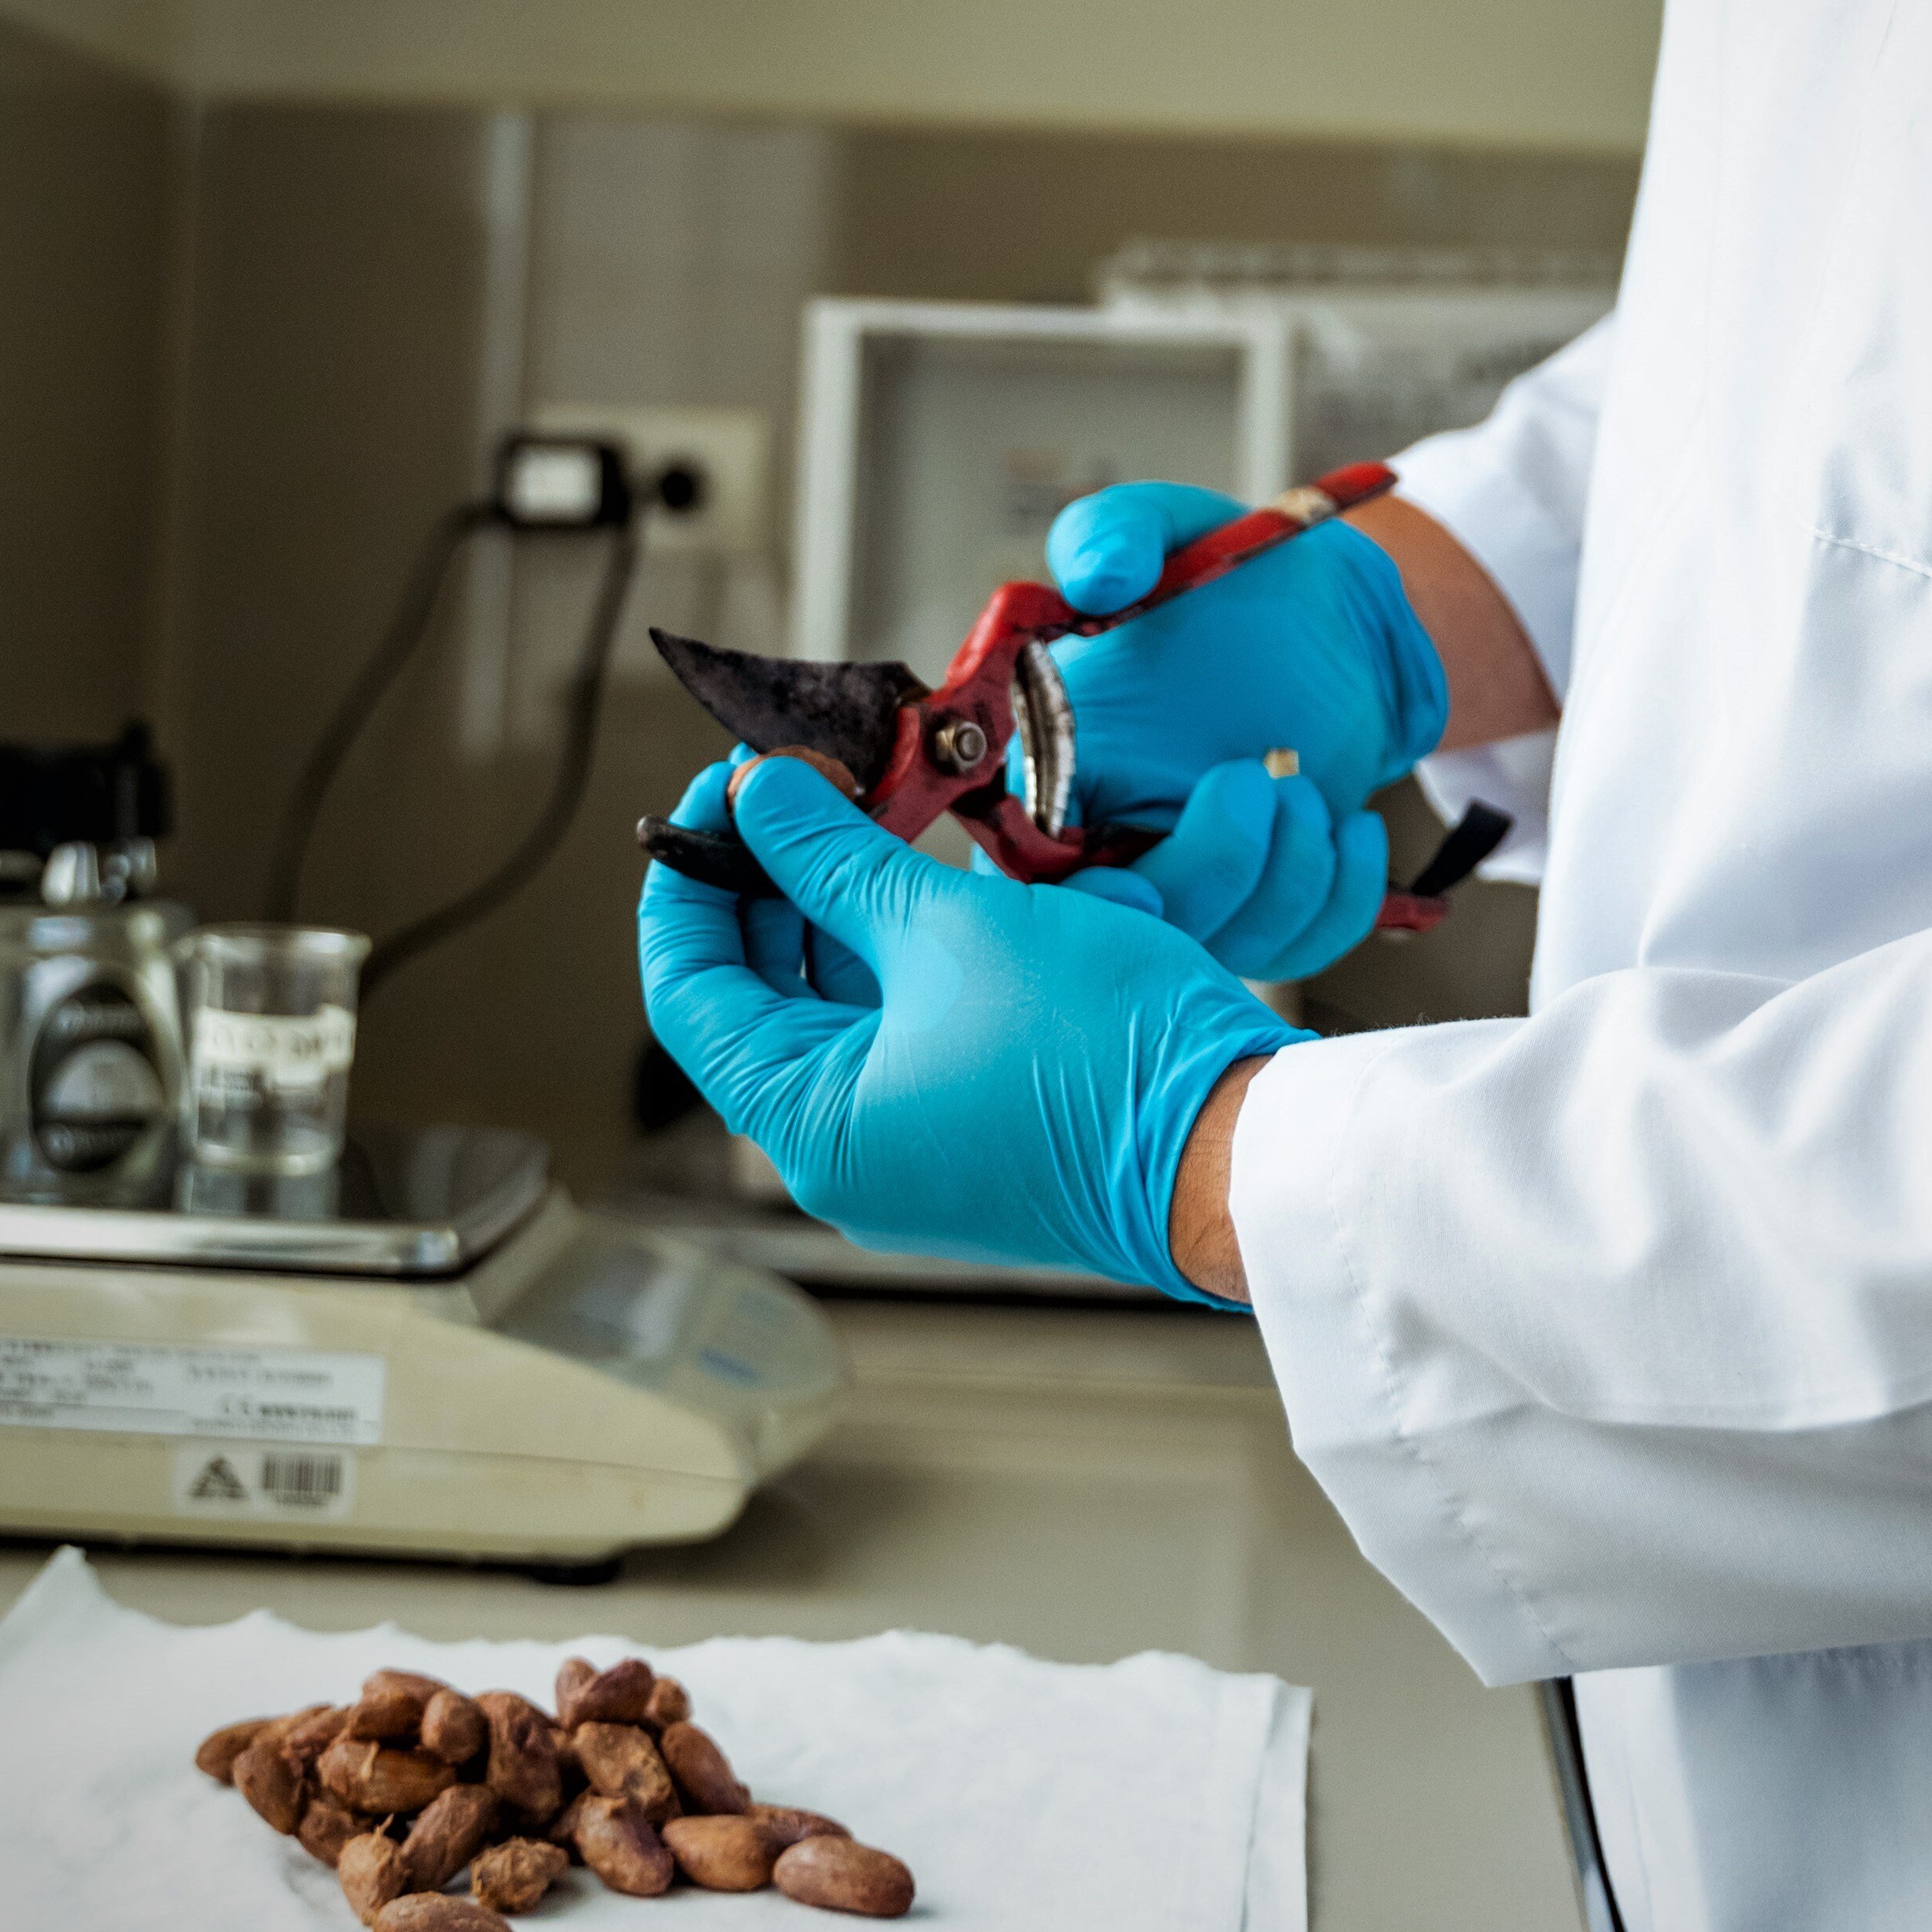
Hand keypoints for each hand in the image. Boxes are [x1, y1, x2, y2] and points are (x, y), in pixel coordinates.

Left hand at [639, 754, 1302, 1301]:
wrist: (1244, 1145)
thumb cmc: (1105, 1053)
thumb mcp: (951, 927)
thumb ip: (835, 857)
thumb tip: (757, 797)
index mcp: (810, 1126)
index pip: (688, 990)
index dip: (691, 875)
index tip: (724, 788)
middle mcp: (848, 1152)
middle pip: (764, 991)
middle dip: (781, 876)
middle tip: (806, 779)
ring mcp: (916, 1145)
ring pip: (848, 1000)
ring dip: (859, 903)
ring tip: (882, 806)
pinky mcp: (981, 1124)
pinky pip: (919, 1021)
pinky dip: (923, 946)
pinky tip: (954, 876)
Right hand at [1033, 482, 1449, 974]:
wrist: (1335, 614)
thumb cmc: (1231, 575)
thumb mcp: (1168, 527)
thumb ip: (1112, 534)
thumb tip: (1089, 576)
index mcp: (1049, 764)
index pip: (1023, 876)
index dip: (1072, 908)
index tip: (1133, 889)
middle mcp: (1106, 840)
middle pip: (1128, 931)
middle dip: (1206, 873)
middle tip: (1255, 781)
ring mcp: (1189, 881)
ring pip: (1218, 947)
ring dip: (1281, 878)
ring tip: (1306, 786)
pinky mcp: (1263, 902)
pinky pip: (1295, 947)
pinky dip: (1337, 899)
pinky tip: (1351, 823)